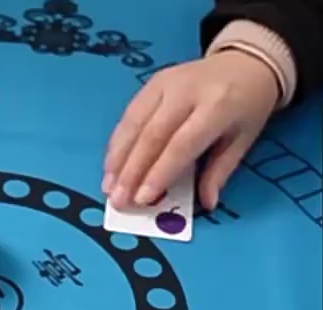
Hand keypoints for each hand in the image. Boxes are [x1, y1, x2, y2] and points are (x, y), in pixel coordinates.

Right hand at [103, 50, 279, 209]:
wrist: (246, 61)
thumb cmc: (246, 107)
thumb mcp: (242, 139)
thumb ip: (220, 171)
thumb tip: (206, 203)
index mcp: (217, 105)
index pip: (181, 144)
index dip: (158, 173)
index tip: (141, 199)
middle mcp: (186, 91)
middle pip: (150, 135)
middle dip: (130, 172)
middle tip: (118, 200)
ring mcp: (165, 83)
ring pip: (133, 125)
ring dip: (117, 159)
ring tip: (108, 187)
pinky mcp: (151, 83)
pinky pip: (129, 116)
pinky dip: (117, 144)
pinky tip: (110, 166)